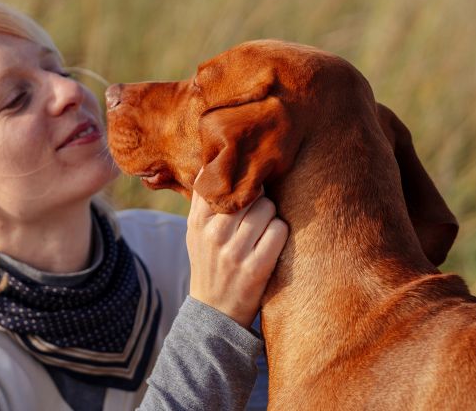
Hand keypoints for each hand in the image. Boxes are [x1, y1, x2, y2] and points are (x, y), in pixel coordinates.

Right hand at [186, 184, 288, 328]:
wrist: (215, 313)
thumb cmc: (209, 263)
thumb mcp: (195, 232)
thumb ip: (204, 199)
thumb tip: (214, 161)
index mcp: (198, 221)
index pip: (221, 182)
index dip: (238, 178)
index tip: (245, 180)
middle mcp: (214, 234)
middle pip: (250, 192)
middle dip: (259, 198)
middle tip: (257, 210)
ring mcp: (235, 252)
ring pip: (267, 208)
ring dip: (271, 215)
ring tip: (263, 228)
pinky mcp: (256, 269)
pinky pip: (279, 230)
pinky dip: (280, 232)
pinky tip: (272, 242)